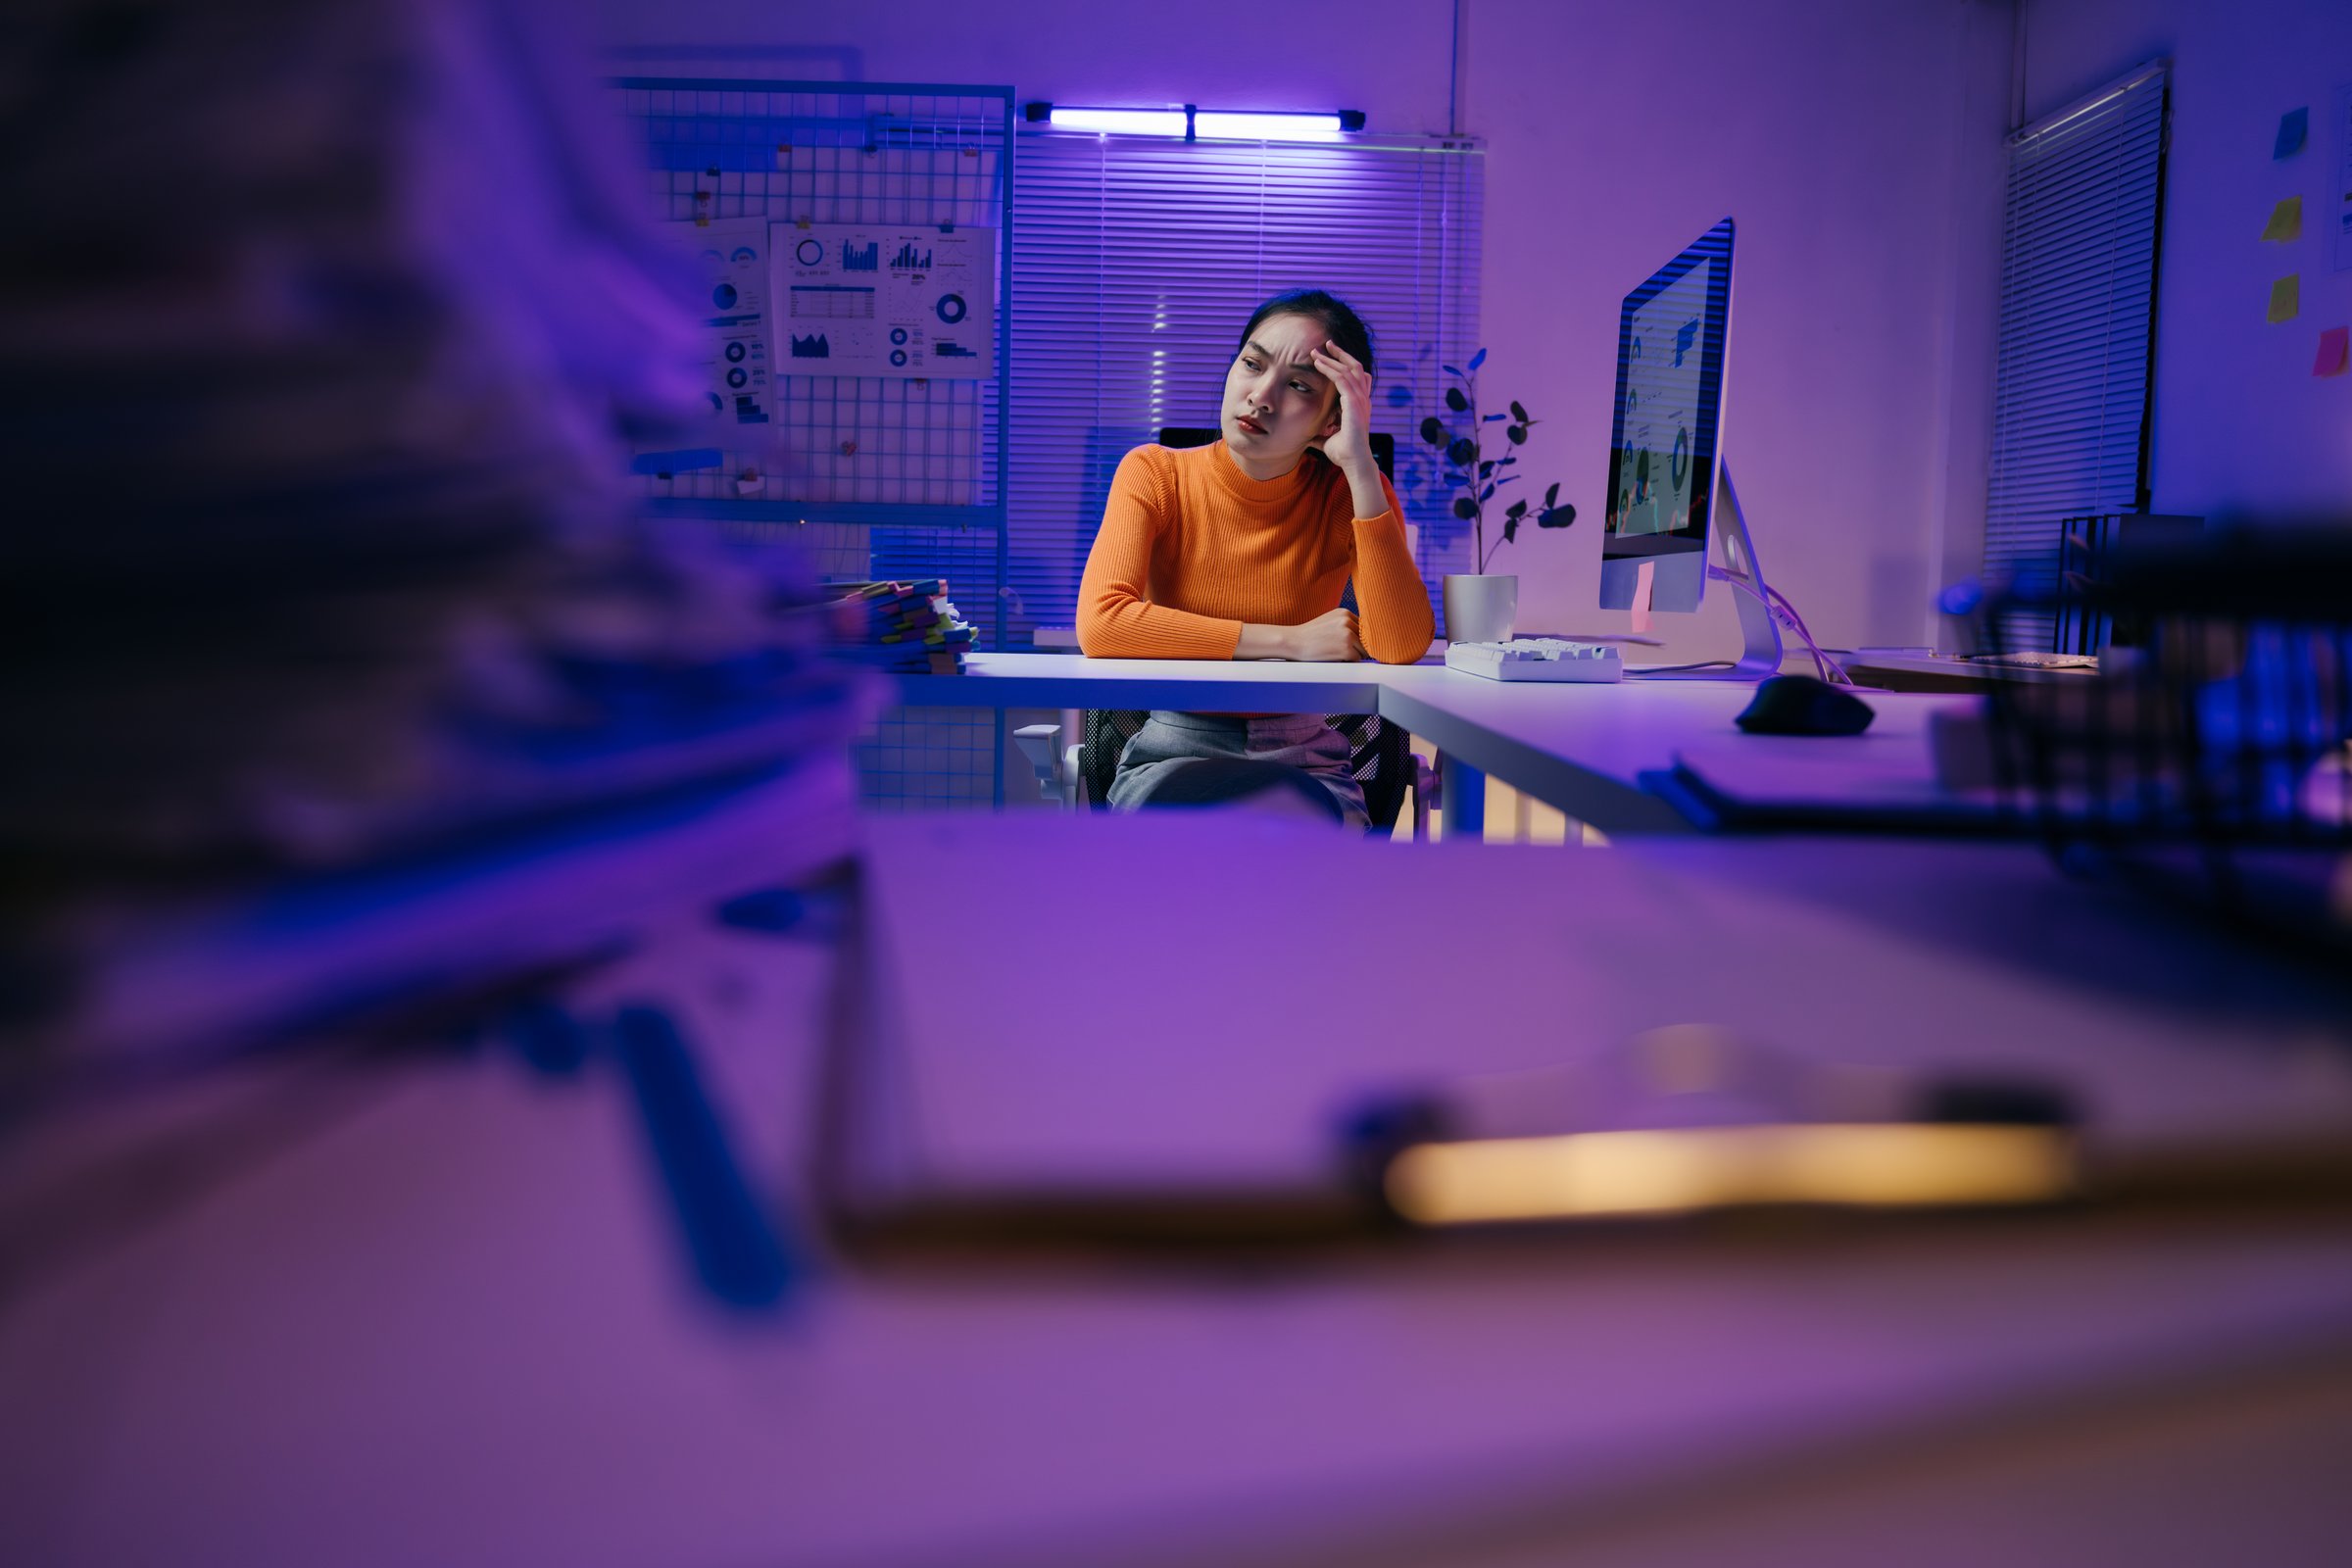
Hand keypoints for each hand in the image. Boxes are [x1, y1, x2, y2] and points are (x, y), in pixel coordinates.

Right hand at [1288, 606, 1360, 661]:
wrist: (1294, 642)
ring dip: (1354, 654)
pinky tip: (1336, 657)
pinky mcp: (1346, 649)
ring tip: (1337, 653)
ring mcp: (1348, 635)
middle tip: (1342, 650)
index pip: (1363, 627)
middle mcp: (1347, 621)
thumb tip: (1364, 636)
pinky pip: (1357, 658)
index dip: (1358, 637)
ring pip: (1363, 649)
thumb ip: (1345, 624)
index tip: (1349, 643)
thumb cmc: (1310, 635)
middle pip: (1365, 638)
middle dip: (1357, 646)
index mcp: (1344, 612)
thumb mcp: (1329, 621)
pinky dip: (1349, 661)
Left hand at [1308, 341, 1376, 479]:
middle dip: (1341, 354)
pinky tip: (1318, 363)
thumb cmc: (1343, 453)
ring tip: (1318, 350)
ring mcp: (1361, 400)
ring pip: (1348, 369)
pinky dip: (1330, 368)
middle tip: (1327, 343)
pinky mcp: (1354, 402)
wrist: (1353, 462)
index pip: (1356, 376)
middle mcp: (1363, 399)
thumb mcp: (1327, 438)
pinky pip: (1342, 378)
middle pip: (1356, 367)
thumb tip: (1305, 435)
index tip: (1329, 356)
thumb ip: (1318, 432)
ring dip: (1332, 358)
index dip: (1344, 363)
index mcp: (1360, 404)